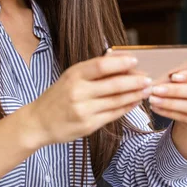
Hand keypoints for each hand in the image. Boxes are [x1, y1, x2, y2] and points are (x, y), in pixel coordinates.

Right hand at [26, 55, 152, 147]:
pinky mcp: (88, 125)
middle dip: (135, 81)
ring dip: (135, 95)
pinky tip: (134, 102)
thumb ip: (91, 72)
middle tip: (148, 79)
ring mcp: (83, 110)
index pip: (101, 65)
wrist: (38, 122)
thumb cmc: (57, 97)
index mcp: (73, 75)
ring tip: (146, 90)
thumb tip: (119, 63)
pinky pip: (113, 115)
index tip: (135, 61)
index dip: (120, 63)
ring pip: (117, 101)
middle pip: (114, 84)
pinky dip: (127, 107)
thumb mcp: (69, 78)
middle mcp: (78, 92)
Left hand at [148, 66, 186, 132]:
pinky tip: (155, 107)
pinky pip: (185, 117)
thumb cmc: (183, 85)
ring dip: (169, 103)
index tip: (173, 76)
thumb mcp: (184, 78)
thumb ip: (178, 73)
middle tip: (156, 89)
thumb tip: (160, 70)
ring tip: (153, 99)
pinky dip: (168, 112)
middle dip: (175, 90)